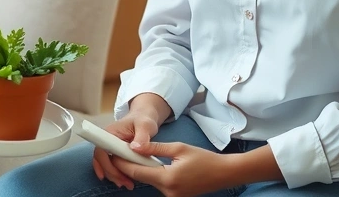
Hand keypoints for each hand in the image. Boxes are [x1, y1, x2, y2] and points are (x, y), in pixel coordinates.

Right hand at [90, 111, 160, 189]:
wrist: (145, 117)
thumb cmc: (144, 119)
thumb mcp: (145, 125)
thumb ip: (142, 136)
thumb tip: (135, 148)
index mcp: (110, 133)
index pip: (101, 150)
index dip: (102, 163)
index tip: (105, 175)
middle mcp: (108, 140)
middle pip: (102, 160)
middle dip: (112, 173)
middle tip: (125, 183)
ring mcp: (112, 147)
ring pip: (107, 164)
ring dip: (115, 176)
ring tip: (127, 184)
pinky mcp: (117, 153)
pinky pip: (114, 165)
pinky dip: (118, 173)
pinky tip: (126, 180)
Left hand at [115, 142, 234, 196]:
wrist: (223, 173)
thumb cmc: (204, 159)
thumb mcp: (178, 148)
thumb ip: (155, 147)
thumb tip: (135, 146)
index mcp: (167, 178)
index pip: (137, 172)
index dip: (123, 163)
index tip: (114, 153)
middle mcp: (167, 192)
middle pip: (141, 178)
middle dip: (131, 165)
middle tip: (123, 151)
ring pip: (149, 182)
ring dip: (143, 170)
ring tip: (139, 155)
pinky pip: (159, 185)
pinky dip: (153, 175)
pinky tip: (153, 165)